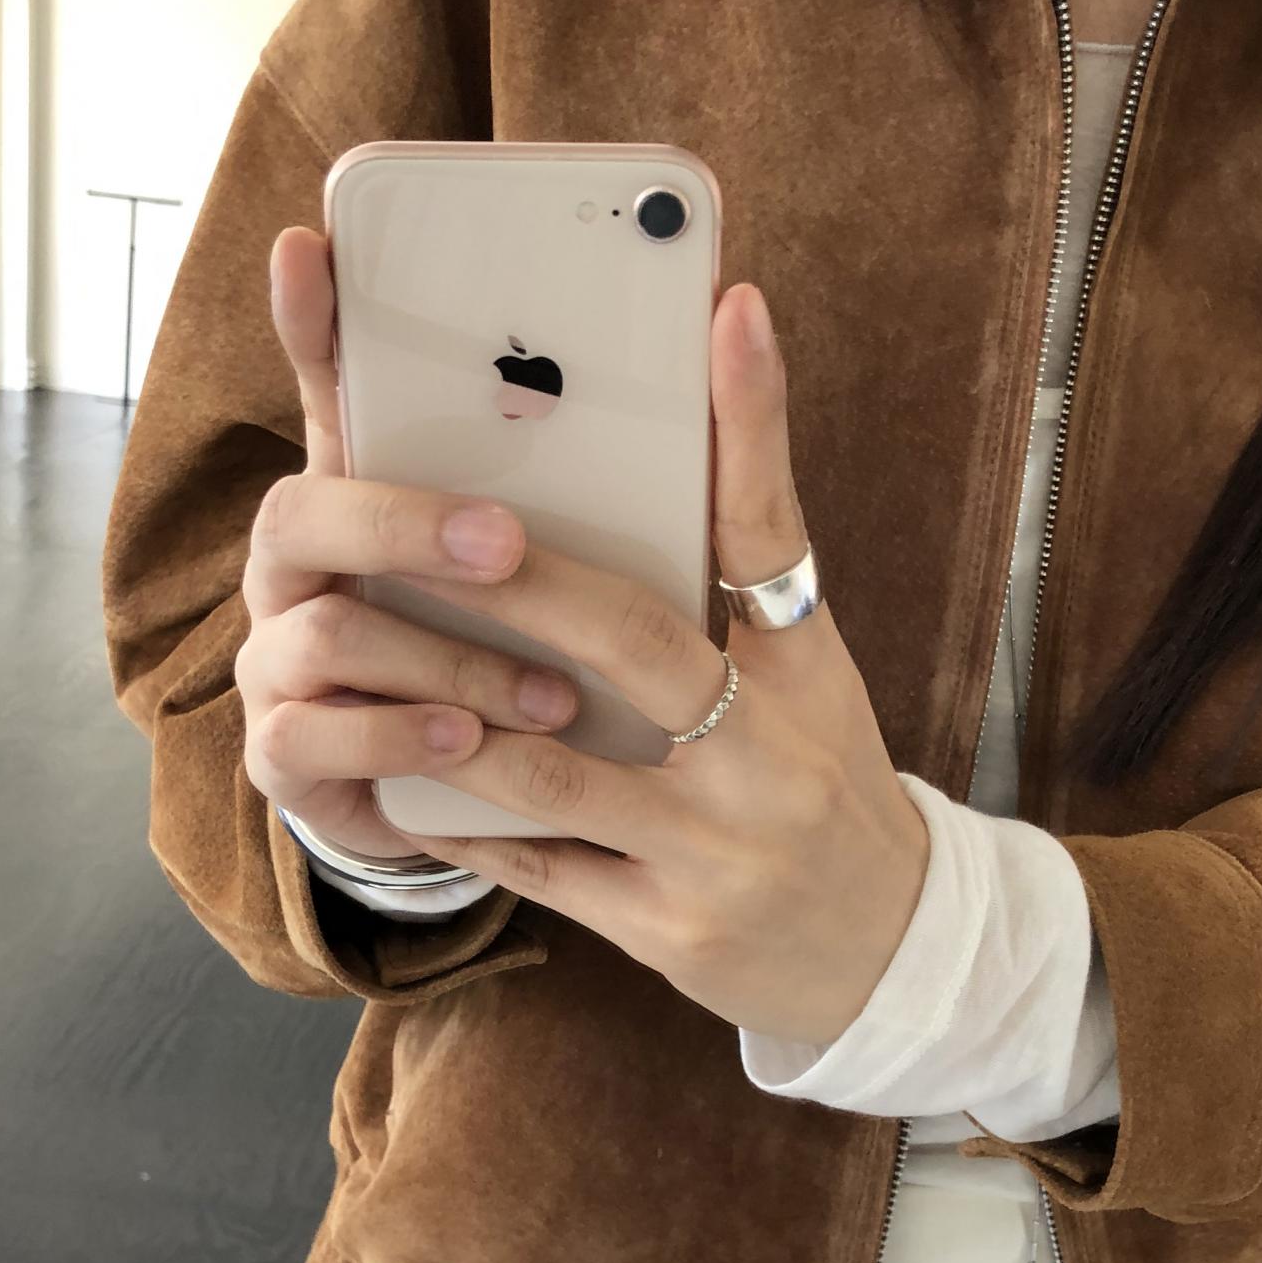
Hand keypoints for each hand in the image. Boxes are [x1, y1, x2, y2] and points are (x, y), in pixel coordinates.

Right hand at [238, 226, 583, 863]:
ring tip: (551, 696)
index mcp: (371, 493)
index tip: (309, 246)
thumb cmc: (525, 659)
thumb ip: (596, 477)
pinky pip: (310, 739)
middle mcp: (304, 568)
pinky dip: (401, 738)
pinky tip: (474, 743)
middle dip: (404, 525)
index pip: (328, 389)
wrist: (476, 810)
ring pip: (327, 635)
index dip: (311, 324)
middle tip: (507, 542)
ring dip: (447, 662)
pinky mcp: (284, 759)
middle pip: (303, 512)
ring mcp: (278, 660)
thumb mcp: (570, 572)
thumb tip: (726, 333)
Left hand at [378, 280, 930, 1044]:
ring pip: (552, 767)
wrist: (889, 953)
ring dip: (454, 713)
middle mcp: (769, 754)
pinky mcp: (671, 931)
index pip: (776, 529)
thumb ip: (749, 565)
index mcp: (804, 669)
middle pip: (632, 638)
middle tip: (426, 524)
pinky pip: (540, 866)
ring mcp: (717, 851)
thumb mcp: (811, 671)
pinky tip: (406, 782)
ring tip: (372, 659)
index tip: (728, 310)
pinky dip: (469, 821)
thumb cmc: (821, 780)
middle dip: (514, 581)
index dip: (754, 418)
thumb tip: (699, 409)